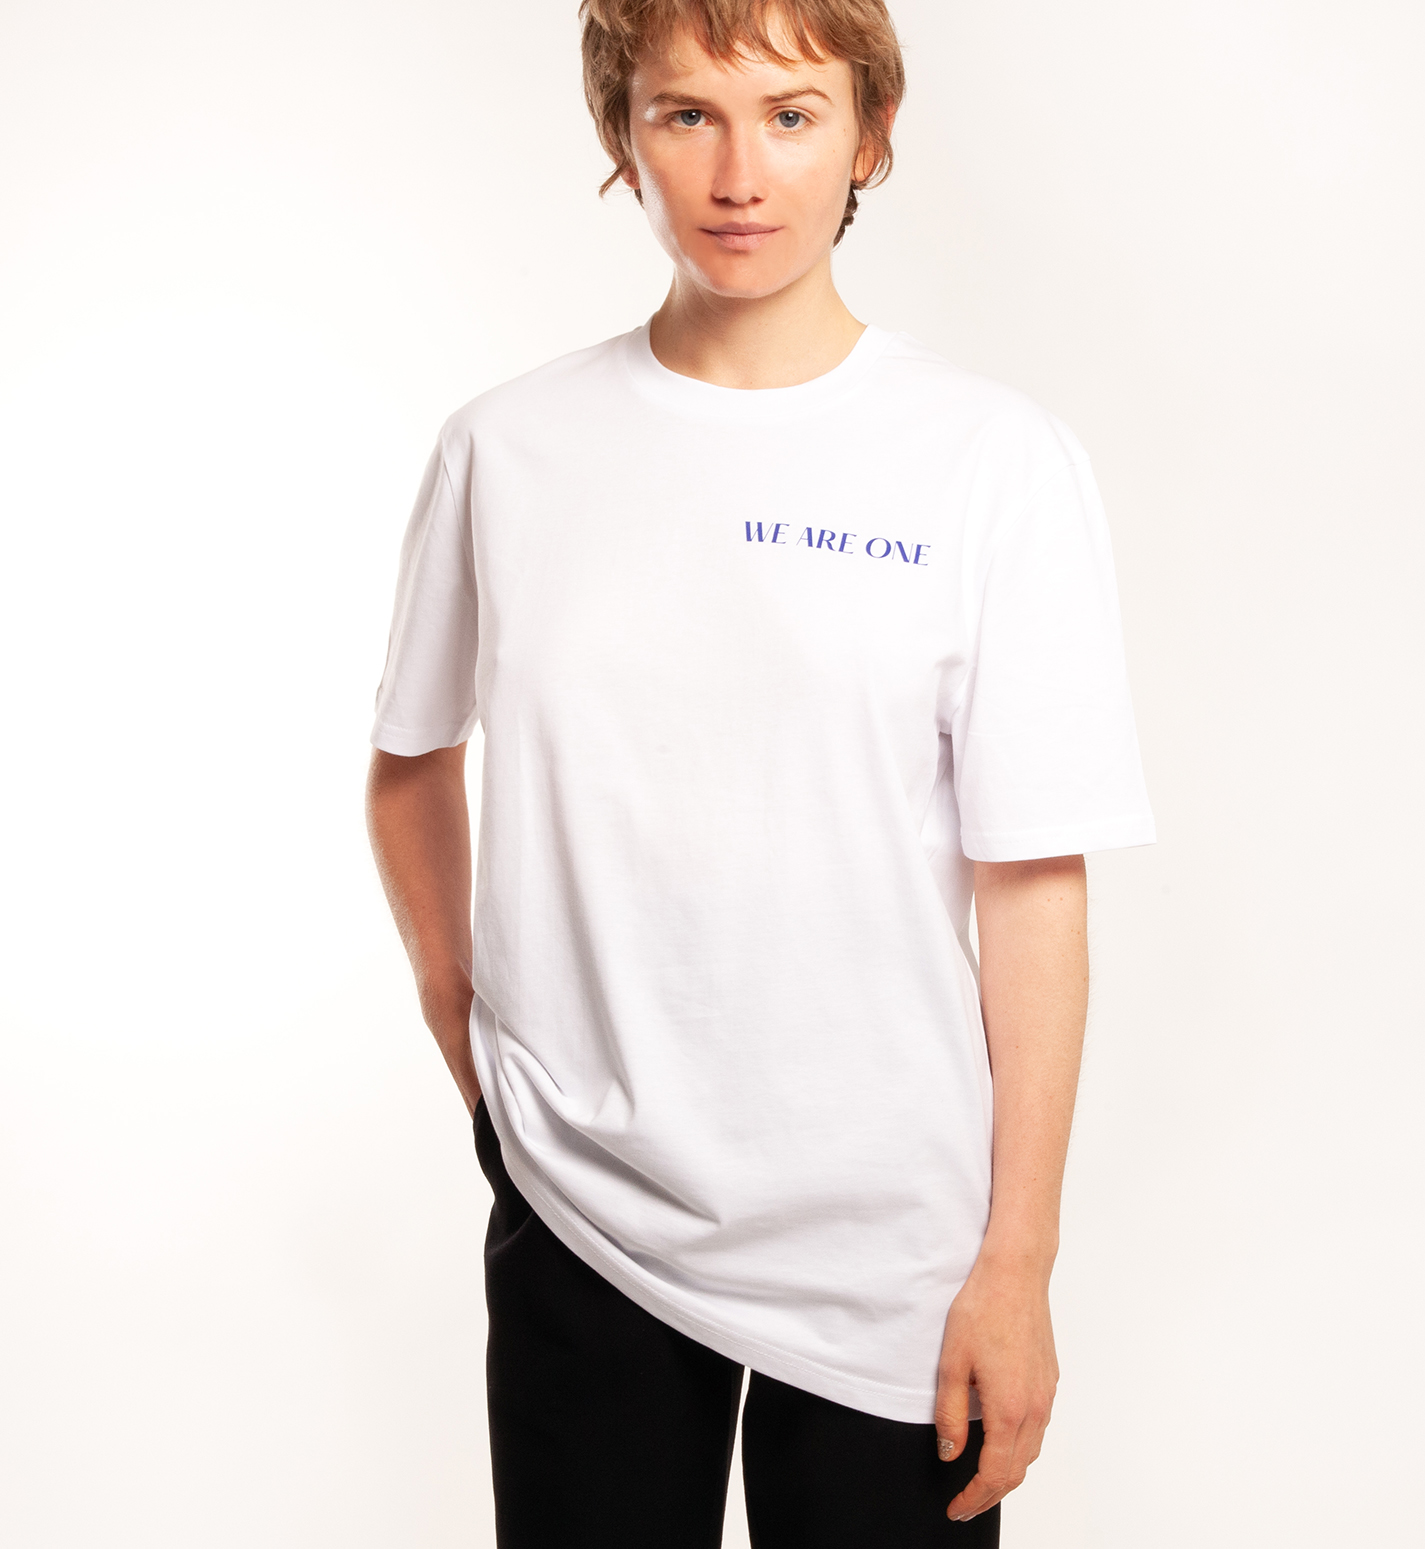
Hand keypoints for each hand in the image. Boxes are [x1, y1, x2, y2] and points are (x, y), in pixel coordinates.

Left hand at [934, 1259, 1058, 1521]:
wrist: (1015, 1274)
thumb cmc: (981, 1310)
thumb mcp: (952, 1363)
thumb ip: (950, 1414)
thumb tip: (950, 1453)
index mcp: (1009, 1408)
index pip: (994, 1473)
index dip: (974, 1498)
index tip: (956, 1509)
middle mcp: (1035, 1408)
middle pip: (1017, 1470)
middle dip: (990, 1494)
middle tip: (964, 1504)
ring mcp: (1047, 1394)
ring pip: (1031, 1451)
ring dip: (1008, 1472)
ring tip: (980, 1479)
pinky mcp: (1050, 1379)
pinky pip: (1038, 1428)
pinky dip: (1021, 1447)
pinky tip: (1002, 1440)